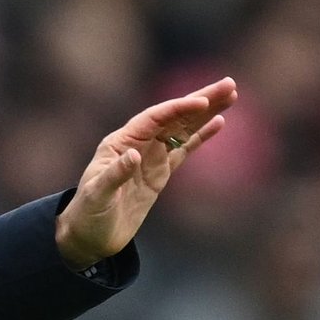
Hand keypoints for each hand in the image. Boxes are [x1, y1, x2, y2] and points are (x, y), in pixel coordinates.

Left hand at [55, 76, 238, 266]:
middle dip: (200, 100)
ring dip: (206, 113)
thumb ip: (115, 174)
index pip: (153, 119)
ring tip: (231, 95)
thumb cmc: (88, 213)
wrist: (90, 235)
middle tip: (229, 84)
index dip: (177, 109)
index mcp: (120, 143)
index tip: (202, 102)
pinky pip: (184, 149)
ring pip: (183, 129)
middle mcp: (137, 144)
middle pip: (173, 117)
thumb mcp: (97, 194)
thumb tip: (134, 154)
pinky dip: (201, 136)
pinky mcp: (160, 173)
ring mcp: (151, 157)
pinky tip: (218, 122)